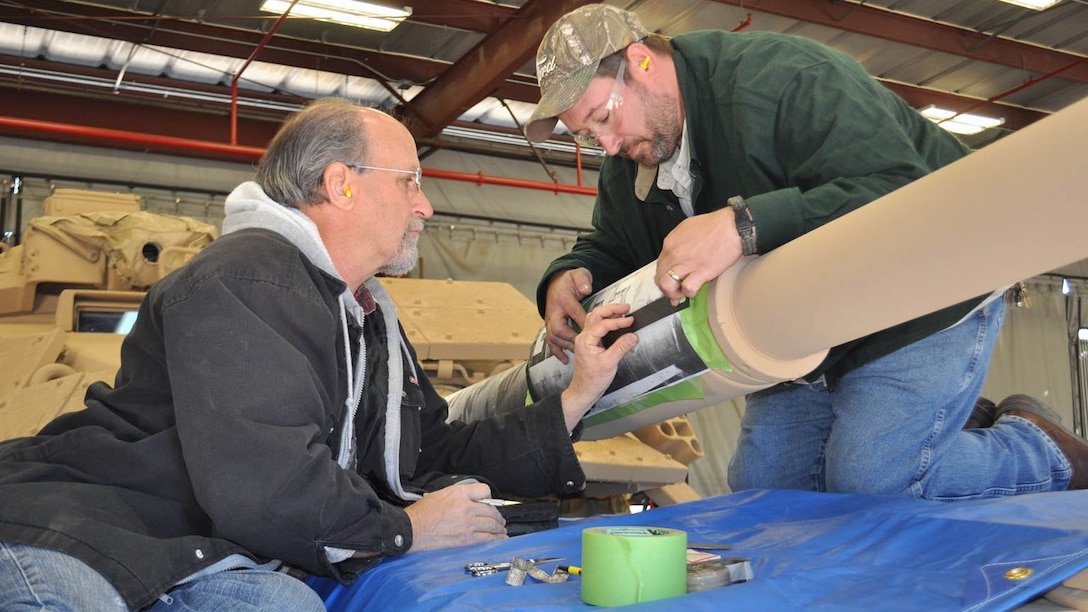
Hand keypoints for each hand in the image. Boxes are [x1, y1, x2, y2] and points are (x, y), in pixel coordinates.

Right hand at [405, 483, 505, 552]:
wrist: (412, 529)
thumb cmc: (421, 513)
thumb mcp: (440, 494)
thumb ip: (457, 495)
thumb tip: (470, 500)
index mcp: (459, 493)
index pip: (484, 490)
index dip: (489, 496)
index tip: (490, 502)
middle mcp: (466, 507)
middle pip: (491, 510)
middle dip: (497, 515)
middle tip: (499, 519)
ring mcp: (467, 524)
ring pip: (491, 524)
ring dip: (499, 527)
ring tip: (501, 529)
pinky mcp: (465, 539)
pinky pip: (487, 538)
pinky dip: (496, 538)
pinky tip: (500, 538)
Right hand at [543, 268, 593, 363]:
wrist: (556, 281)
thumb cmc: (571, 280)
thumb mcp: (579, 275)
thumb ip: (583, 280)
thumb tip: (587, 289)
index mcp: (563, 300)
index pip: (575, 314)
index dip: (586, 323)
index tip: (598, 332)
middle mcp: (554, 311)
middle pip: (559, 329)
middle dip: (572, 339)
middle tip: (586, 347)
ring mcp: (549, 319)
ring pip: (553, 337)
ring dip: (565, 346)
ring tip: (578, 354)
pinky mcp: (549, 325)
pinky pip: (550, 341)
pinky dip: (556, 352)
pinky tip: (565, 360)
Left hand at [560, 303, 639, 431]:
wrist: (584, 391)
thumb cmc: (592, 380)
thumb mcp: (609, 363)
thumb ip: (621, 348)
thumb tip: (633, 336)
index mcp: (586, 340)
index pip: (603, 324)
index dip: (618, 321)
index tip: (631, 320)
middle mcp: (583, 337)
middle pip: (596, 315)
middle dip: (612, 309)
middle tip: (627, 308)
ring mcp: (586, 339)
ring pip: (595, 319)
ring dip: (608, 313)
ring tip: (623, 312)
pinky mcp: (590, 343)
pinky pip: (597, 326)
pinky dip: (607, 321)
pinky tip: (616, 323)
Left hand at [657, 208, 743, 305]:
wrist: (731, 226)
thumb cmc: (715, 226)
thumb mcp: (687, 227)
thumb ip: (678, 242)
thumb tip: (677, 254)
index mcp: (671, 243)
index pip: (659, 266)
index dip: (663, 276)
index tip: (669, 281)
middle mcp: (675, 253)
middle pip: (659, 277)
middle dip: (666, 288)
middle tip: (674, 291)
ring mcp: (687, 263)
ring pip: (667, 285)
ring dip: (673, 293)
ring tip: (681, 294)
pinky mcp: (701, 272)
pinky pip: (687, 288)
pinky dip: (689, 292)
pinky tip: (694, 289)